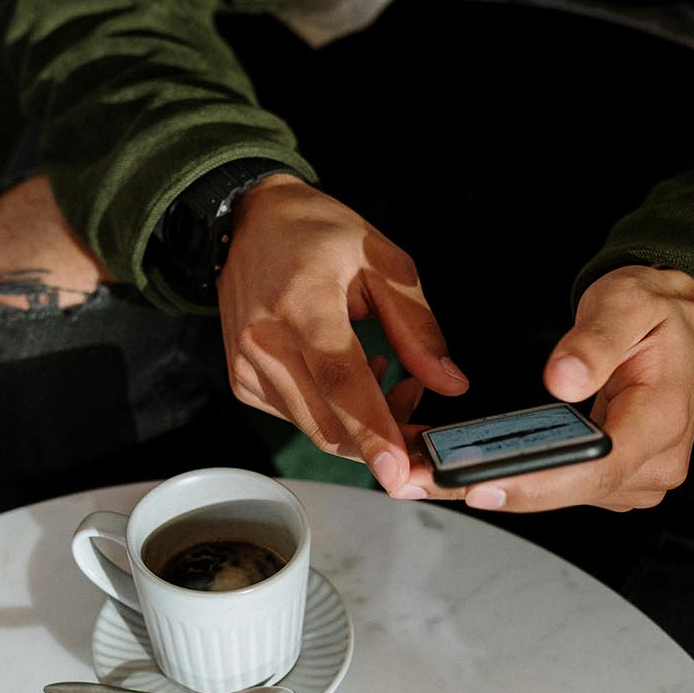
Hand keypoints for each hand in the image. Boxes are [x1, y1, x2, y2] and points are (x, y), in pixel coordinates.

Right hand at [216, 175, 467, 495]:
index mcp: (303, 302)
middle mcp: (265, 340)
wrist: (246, 220)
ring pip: (315, 429)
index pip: (339, 378)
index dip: (372, 429)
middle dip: (384, 442)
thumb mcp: (383, 260)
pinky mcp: (242, 382)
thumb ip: (417, 326)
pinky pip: (298, 419)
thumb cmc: (318, 234)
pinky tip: (351, 376)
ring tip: (391, 377)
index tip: (397, 471)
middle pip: (328, 422)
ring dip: (363, 428)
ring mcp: (247, 365)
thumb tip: (451, 385)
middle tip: (422, 417)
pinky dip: (335, 415)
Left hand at [402, 266, 693, 510]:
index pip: (595, 467)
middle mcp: (651, 463)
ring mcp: (631, 478)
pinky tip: (460, 468)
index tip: (480, 485)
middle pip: (566, 491)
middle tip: (420, 480)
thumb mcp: (628, 303)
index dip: (536, 483)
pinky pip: (556, 487)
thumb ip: (595, 340)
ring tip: (426, 473)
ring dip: (492, 485)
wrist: (685, 328)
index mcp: (661, 422)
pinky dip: (510, 478)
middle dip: (491, 487)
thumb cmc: (657, 315)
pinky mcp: (609, 480)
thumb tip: (563, 380)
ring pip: (556, 495)